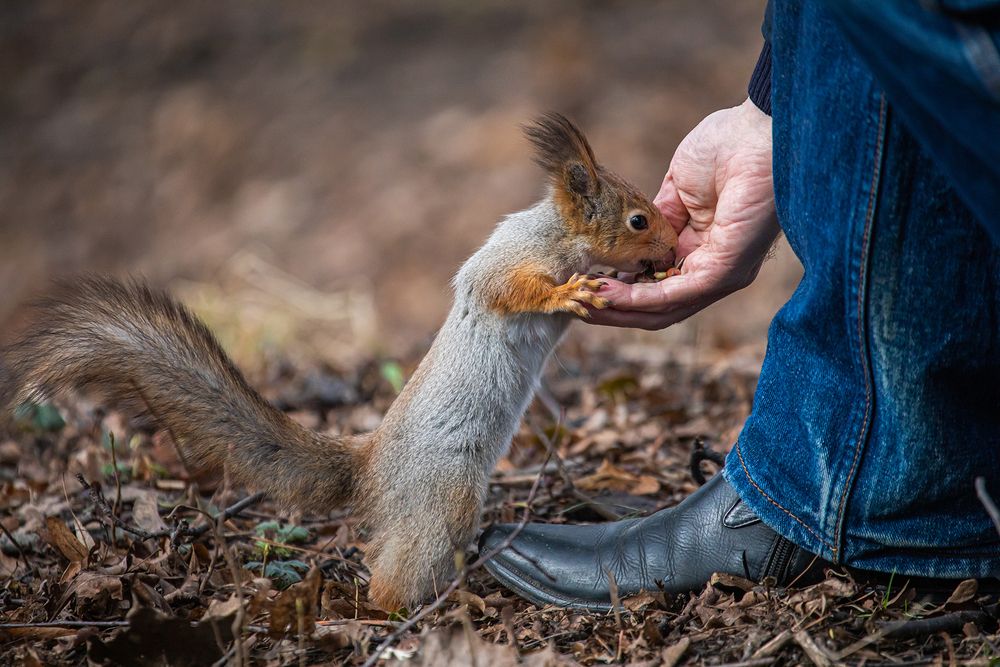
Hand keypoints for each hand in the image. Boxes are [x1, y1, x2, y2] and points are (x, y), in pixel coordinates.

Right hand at [587, 99, 779, 329]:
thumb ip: (655, 221)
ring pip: (662, 309)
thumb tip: (629, 245)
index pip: (657, 284)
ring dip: (618, 309)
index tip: (585, 283)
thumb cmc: (726, 147)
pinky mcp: (724, 273)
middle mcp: (714, 270)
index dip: (620, 289)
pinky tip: (607, 292)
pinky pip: (672, 296)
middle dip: (614, 309)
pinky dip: (636, 298)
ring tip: (583, 302)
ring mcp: (721, 275)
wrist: (756, 131)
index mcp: (704, 249)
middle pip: (656, 307)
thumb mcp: (675, 190)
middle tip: (575, 303)